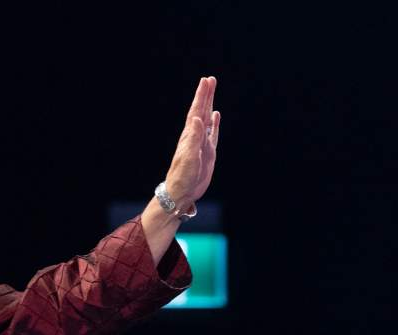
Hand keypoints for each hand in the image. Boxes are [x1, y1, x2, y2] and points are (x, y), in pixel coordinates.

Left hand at [164, 76, 220, 209]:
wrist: (181, 192)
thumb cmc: (183, 177)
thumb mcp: (189, 157)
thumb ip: (193, 138)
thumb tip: (197, 119)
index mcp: (190, 135)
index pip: (196, 111)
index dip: (201, 96)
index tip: (205, 81)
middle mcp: (195, 137)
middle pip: (201, 111)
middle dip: (206, 95)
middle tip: (210, 79)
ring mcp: (202, 143)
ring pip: (207, 119)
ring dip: (210, 105)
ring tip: (212, 92)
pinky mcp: (208, 152)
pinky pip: (213, 133)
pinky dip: (215, 123)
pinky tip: (216, 115)